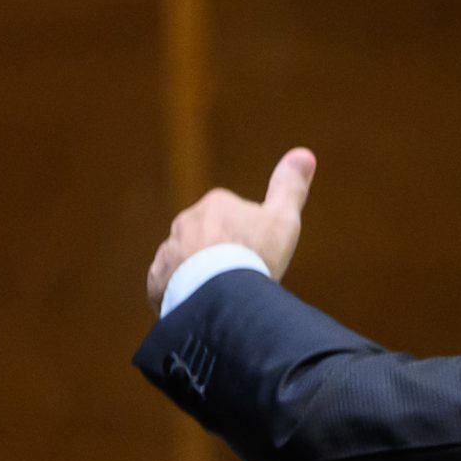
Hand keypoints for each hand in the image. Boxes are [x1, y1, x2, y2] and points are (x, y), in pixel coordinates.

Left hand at [145, 147, 317, 309]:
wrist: (220, 296)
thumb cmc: (255, 256)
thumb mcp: (283, 219)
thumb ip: (290, 187)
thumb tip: (304, 153)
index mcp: (215, 204)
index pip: (233, 221)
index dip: (249, 243)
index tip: (257, 259)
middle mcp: (185, 223)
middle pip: (208, 242)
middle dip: (221, 258)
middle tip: (240, 280)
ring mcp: (168, 252)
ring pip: (186, 264)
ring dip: (200, 277)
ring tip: (220, 297)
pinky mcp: (156, 282)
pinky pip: (168, 287)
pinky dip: (181, 295)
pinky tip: (199, 306)